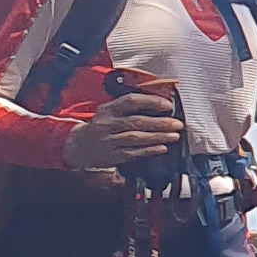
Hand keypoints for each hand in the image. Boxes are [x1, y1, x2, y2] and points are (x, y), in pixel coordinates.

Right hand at [63, 88, 185, 171]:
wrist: (79, 145)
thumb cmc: (101, 126)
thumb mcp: (110, 112)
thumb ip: (130, 107)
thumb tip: (160, 103)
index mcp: (109, 109)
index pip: (131, 101)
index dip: (151, 102)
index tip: (168, 105)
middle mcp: (108, 124)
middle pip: (136, 121)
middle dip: (160, 123)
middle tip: (177, 124)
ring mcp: (109, 140)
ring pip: (135, 138)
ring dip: (157, 137)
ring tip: (174, 136)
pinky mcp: (112, 155)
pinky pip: (132, 153)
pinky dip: (148, 150)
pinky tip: (161, 148)